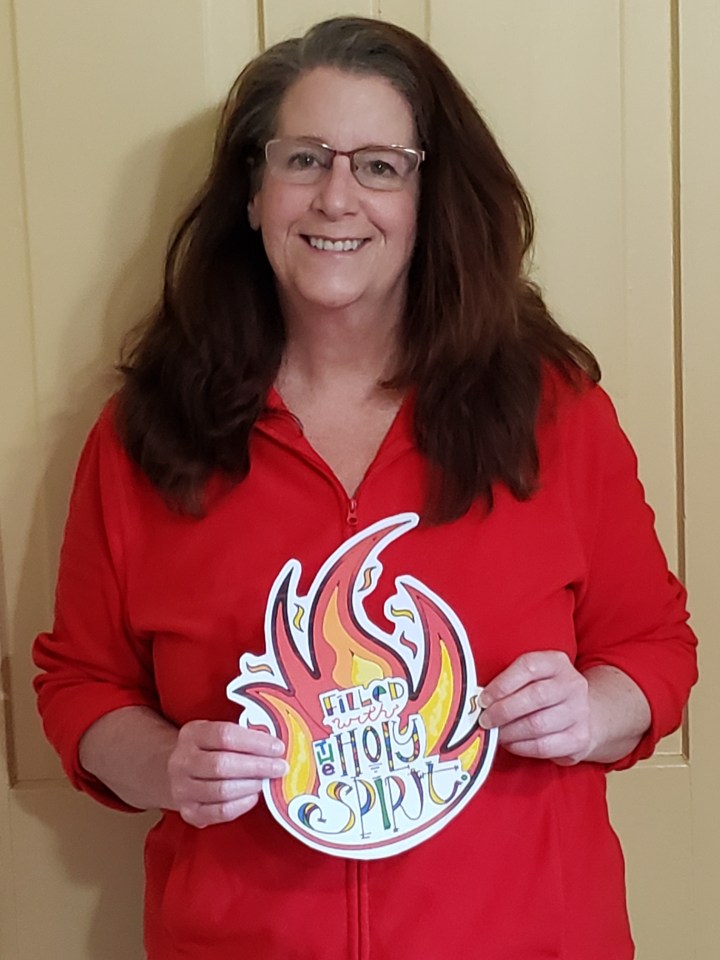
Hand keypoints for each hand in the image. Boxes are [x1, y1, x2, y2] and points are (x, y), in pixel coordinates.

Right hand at [167, 720, 287, 826]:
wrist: (176, 771)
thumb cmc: (207, 749)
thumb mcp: (216, 732)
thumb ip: (241, 736)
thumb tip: (274, 745)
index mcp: (192, 734)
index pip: (225, 735)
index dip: (255, 742)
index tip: (277, 747)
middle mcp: (182, 761)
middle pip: (222, 765)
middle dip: (258, 766)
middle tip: (279, 767)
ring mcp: (182, 789)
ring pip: (221, 790)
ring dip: (251, 785)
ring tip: (265, 780)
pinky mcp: (189, 812)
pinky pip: (220, 812)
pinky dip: (242, 805)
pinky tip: (253, 796)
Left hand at [478, 651, 592, 765]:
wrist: (583, 714)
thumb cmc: (546, 694)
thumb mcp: (534, 677)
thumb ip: (511, 682)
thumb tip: (482, 700)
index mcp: (557, 662)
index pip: (529, 667)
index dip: (502, 684)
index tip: (484, 699)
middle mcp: (572, 684)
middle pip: (535, 696)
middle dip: (503, 711)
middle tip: (485, 720)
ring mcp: (579, 712)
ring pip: (538, 724)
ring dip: (510, 731)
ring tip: (496, 732)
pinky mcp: (579, 739)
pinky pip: (543, 746)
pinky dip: (521, 747)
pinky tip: (510, 743)